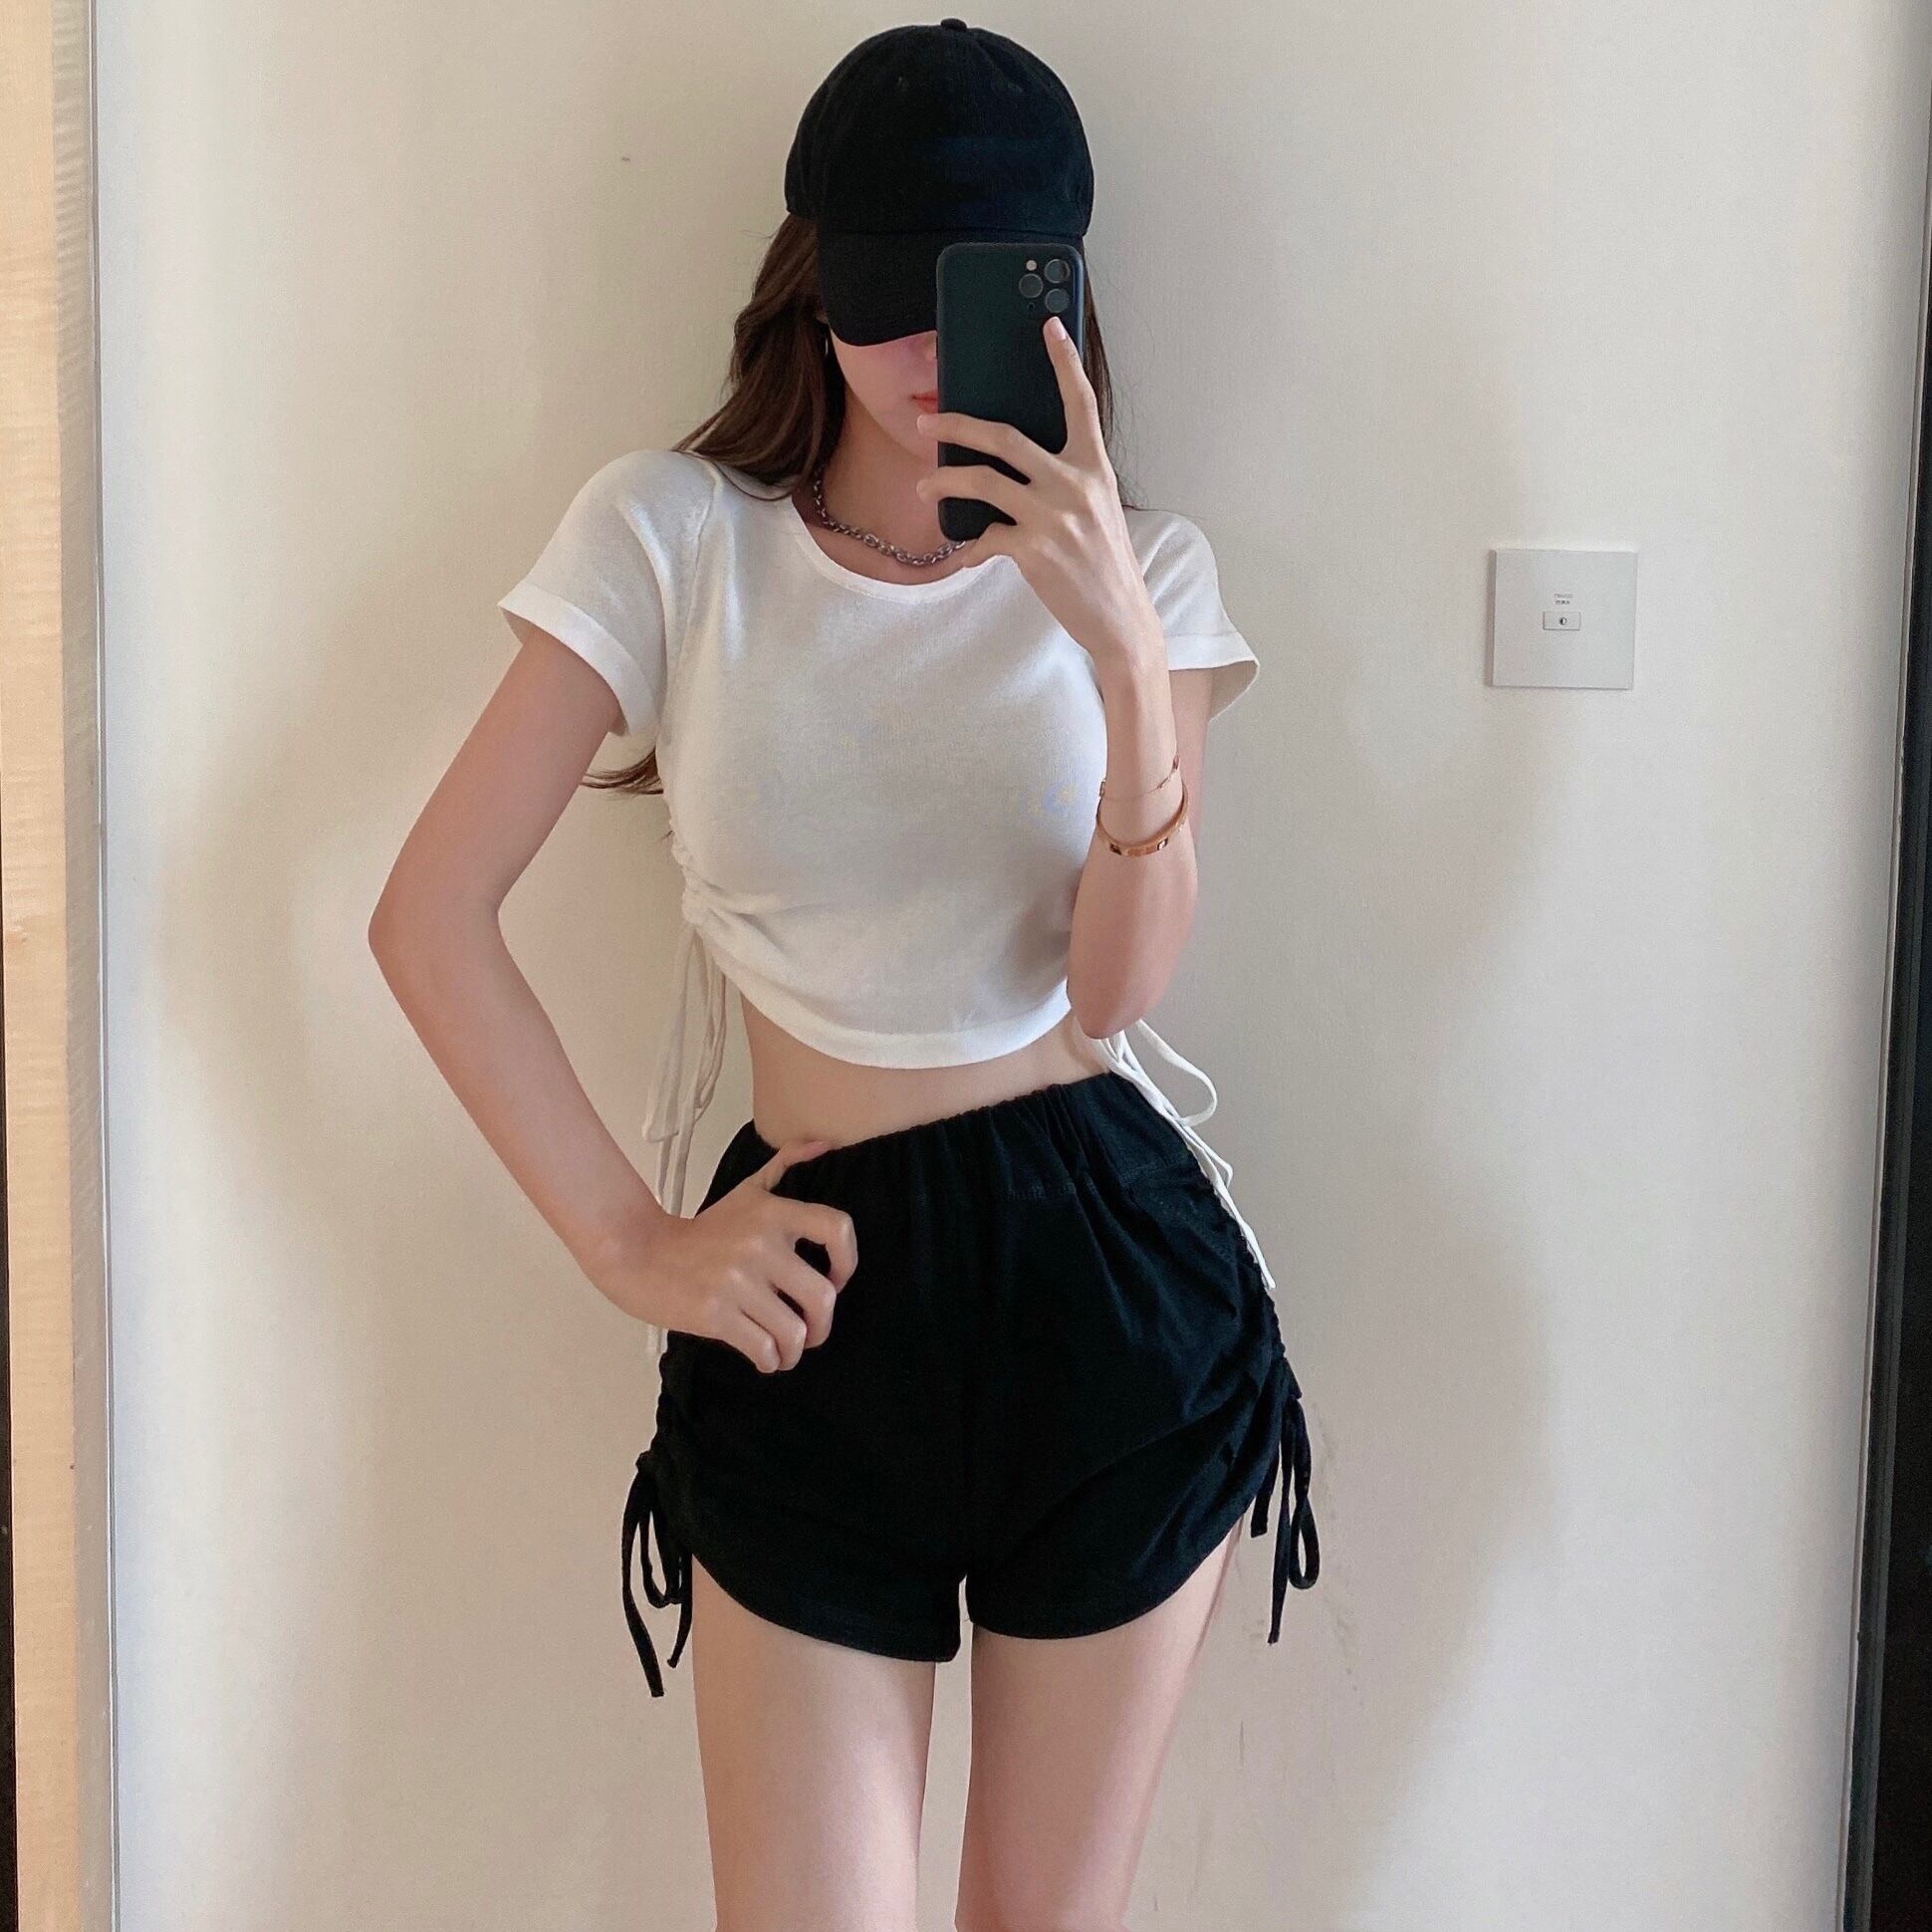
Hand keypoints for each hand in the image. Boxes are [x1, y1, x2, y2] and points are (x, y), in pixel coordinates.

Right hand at [602, 1138, 857, 1370]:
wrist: (637, 1252)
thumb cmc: (699, 1231)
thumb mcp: (745, 1191)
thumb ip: (785, 1165)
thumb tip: (824, 1143)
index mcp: (773, 1212)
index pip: (836, 1228)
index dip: (847, 1262)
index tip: (835, 1280)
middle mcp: (760, 1243)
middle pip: (822, 1297)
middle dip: (822, 1327)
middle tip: (811, 1334)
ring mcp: (737, 1280)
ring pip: (794, 1331)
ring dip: (794, 1352)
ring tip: (784, 1352)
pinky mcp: (715, 1312)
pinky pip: (763, 1348)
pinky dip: (770, 1361)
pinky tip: (764, 1358)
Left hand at [914, 316, 1159, 672]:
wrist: (1122, 619)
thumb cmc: (1105, 564)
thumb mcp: (1098, 511)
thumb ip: (1067, 481)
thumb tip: (1018, 465)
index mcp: (1094, 467)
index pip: (1080, 402)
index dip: (1063, 361)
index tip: (1047, 326)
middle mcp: (1074, 484)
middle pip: (1004, 437)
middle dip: (957, 425)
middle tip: (927, 424)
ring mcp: (1053, 517)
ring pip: (982, 482)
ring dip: (944, 482)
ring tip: (924, 487)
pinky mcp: (1033, 551)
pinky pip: (984, 538)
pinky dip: (969, 548)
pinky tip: (965, 556)